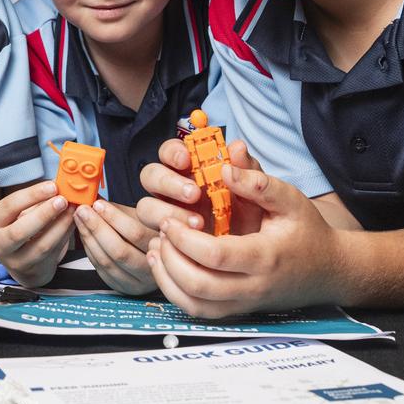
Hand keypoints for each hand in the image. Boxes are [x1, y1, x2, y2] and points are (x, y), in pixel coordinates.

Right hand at [0, 181, 73, 287]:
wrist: (24, 260)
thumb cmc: (22, 227)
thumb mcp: (21, 212)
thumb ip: (37, 199)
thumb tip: (60, 182)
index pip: (8, 206)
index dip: (31, 195)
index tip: (52, 186)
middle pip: (19, 231)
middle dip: (43, 214)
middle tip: (62, 200)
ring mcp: (16, 261)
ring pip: (41, 245)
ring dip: (60, 225)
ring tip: (73, 210)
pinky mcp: (34, 270)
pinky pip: (53, 252)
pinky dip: (65, 235)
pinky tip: (73, 222)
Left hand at [73, 200, 156, 294]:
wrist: (155, 256)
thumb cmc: (147, 230)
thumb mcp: (141, 218)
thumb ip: (120, 210)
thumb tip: (94, 196)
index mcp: (164, 247)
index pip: (136, 233)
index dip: (115, 218)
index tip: (98, 203)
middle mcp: (153, 269)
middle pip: (120, 251)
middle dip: (97, 228)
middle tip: (83, 210)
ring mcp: (137, 283)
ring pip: (107, 261)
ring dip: (89, 238)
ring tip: (79, 218)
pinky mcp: (122, 287)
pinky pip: (101, 269)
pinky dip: (89, 250)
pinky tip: (83, 234)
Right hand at [136, 138, 264, 234]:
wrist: (254, 256)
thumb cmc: (252, 216)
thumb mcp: (258, 192)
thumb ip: (248, 169)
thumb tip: (237, 148)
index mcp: (190, 170)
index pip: (169, 152)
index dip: (172, 152)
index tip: (186, 159)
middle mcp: (172, 190)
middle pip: (150, 176)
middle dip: (168, 182)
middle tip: (195, 194)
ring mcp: (165, 214)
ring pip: (145, 206)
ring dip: (166, 213)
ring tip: (198, 224)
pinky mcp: (164, 239)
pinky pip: (149, 236)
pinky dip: (163, 240)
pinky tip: (184, 245)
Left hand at [146, 151, 342, 316]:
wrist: (328, 270)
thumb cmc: (307, 232)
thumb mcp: (290, 199)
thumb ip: (257, 182)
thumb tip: (225, 166)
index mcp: (265, 256)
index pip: (215, 256)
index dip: (185, 239)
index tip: (172, 220)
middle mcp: (253, 286)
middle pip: (199, 285)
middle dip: (170, 258)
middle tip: (163, 232)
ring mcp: (244, 303)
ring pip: (194, 305)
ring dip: (167, 279)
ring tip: (158, 249)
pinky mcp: (237, 310)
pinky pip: (199, 311)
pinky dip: (176, 293)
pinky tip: (167, 268)